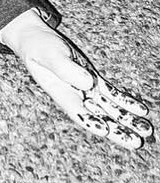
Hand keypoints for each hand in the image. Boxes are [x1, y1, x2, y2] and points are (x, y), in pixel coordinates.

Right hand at [0, 10, 152, 148]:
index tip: (104, 131)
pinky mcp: (93, 80)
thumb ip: (66, 69)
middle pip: (100, 117)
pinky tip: (140, 110)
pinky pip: (112, 95)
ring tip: (145, 132)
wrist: (37, 40)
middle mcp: (76, 96)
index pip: (78, 113)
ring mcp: (85, 90)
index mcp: (61, 93)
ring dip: (127, 120)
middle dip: (118, 131)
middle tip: (136, 142)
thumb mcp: (50, 55)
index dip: (91, 123)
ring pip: (110, 109)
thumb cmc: (40, 47)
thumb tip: (87, 83)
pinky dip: (126, 102)